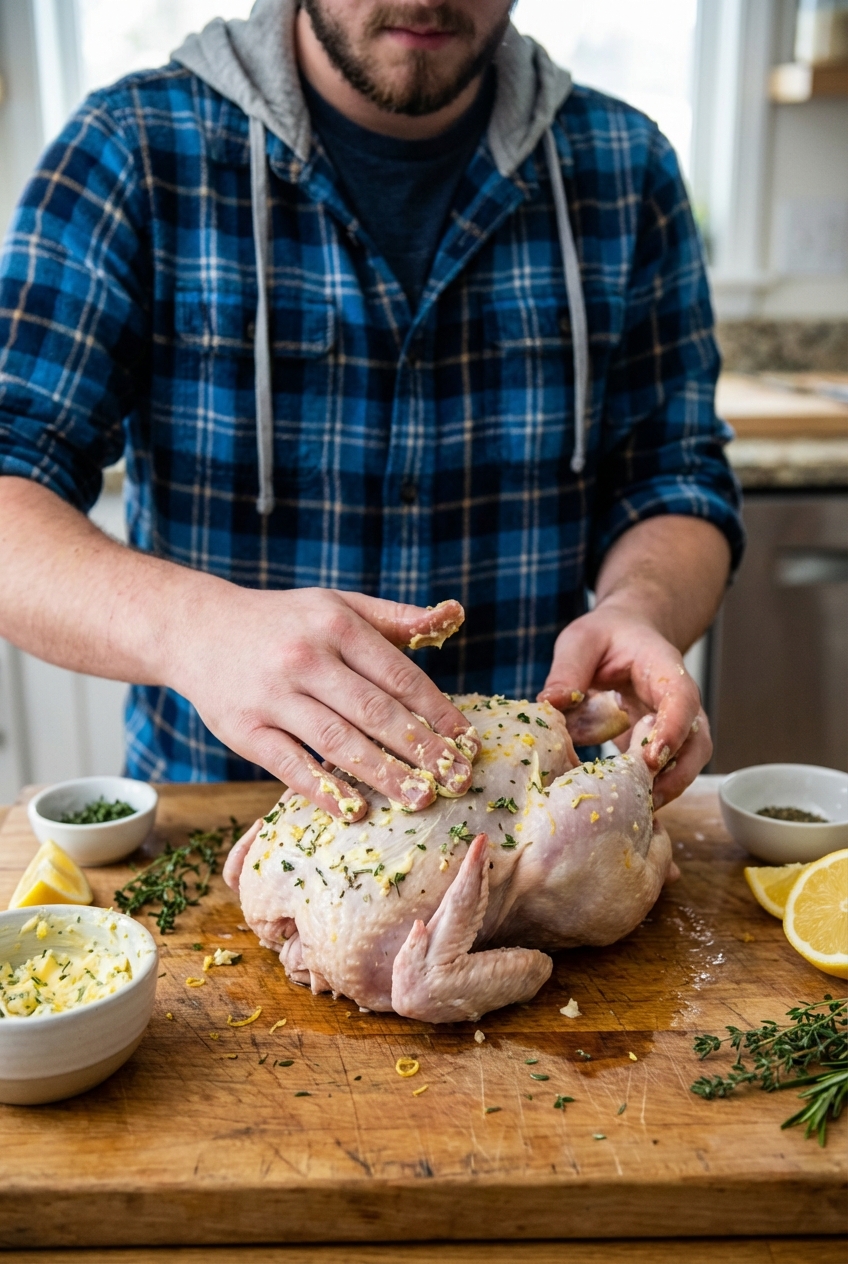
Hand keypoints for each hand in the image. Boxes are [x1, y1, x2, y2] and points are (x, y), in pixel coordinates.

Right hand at [171, 588, 477, 821]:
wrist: (197, 628)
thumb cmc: (284, 622)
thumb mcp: (338, 606)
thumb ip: (396, 619)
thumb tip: (453, 614)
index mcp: (336, 625)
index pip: (398, 674)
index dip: (437, 711)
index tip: (466, 741)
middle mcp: (305, 658)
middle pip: (374, 711)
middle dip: (421, 748)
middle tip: (456, 779)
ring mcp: (272, 695)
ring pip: (336, 741)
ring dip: (382, 773)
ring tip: (420, 798)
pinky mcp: (243, 730)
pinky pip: (289, 764)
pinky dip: (322, 788)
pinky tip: (355, 809)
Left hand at [538, 603, 710, 807]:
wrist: (627, 636)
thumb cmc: (607, 636)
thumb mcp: (582, 640)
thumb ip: (568, 668)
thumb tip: (552, 702)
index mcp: (664, 669)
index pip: (681, 700)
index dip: (672, 730)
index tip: (651, 758)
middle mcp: (680, 702)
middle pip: (697, 743)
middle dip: (676, 775)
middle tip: (644, 799)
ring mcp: (674, 727)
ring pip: (687, 765)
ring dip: (665, 791)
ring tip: (634, 813)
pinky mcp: (658, 747)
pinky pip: (664, 773)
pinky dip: (649, 792)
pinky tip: (623, 810)